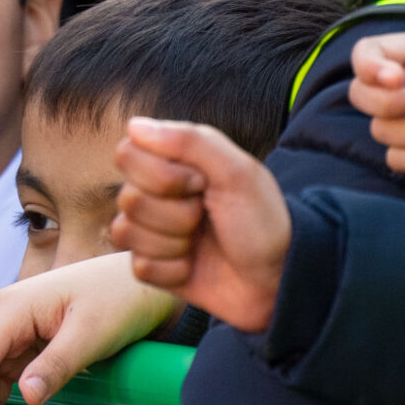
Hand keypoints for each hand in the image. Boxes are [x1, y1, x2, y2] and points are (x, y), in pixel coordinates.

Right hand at [110, 118, 290, 331]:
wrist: (278, 279)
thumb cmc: (262, 221)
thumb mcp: (237, 173)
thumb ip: (189, 141)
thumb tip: (134, 125)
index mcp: (173, 162)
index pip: (127, 154)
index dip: (161, 174)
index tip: (201, 183)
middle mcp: (156, 194)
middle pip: (128, 197)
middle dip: (175, 214)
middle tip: (207, 215)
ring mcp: (153, 231)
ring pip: (126, 233)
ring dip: (173, 243)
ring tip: (201, 242)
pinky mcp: (153, 267)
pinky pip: (138, 267)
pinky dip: (172, 270)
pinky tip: (193, 266)